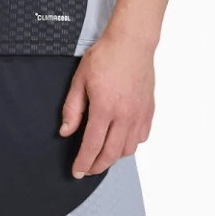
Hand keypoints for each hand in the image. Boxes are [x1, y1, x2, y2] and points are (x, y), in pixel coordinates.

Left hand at [59, 31, 154, 176]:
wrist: (132, 43)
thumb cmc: (106, 57)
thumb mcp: (80, 80)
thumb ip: (72, 109)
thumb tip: (66, 132)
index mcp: (104, 108)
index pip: (92, 146)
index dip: (83, 163)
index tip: (77, 172)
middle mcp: (124, 116)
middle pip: (111, 154)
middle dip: (97, 166)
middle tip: (87, 170)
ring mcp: (139, 114)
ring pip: (128, 149)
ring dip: (114, 157)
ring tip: (102, 156)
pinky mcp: (148, 110)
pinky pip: (141, 137)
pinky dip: (130, 145)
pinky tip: (121, 141)